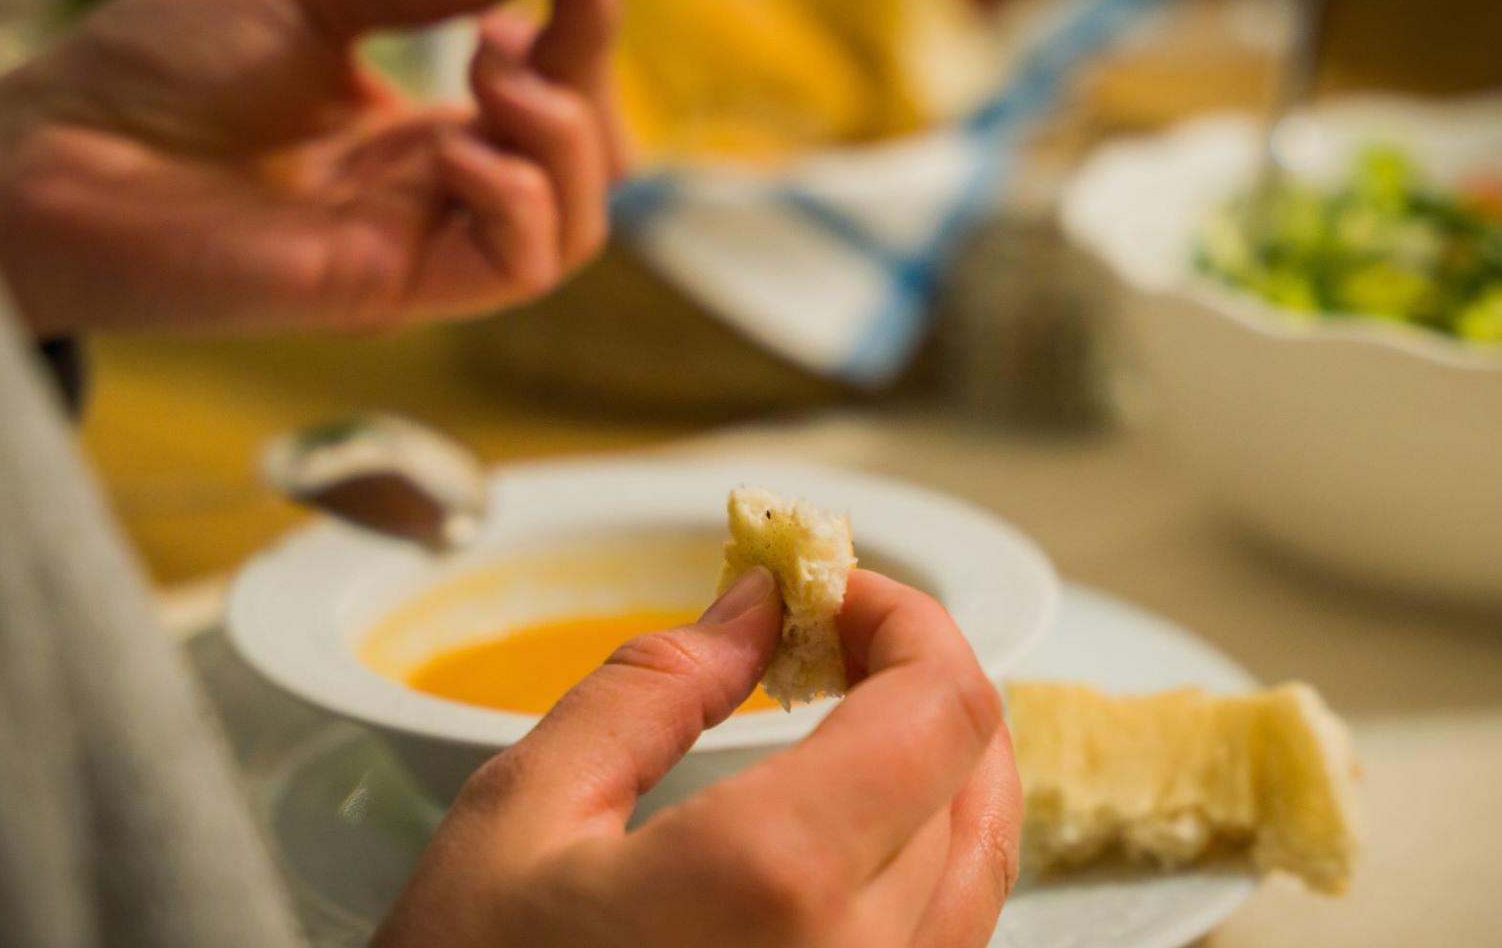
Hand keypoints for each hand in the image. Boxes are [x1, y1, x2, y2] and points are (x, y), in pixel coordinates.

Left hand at [0, 0, 624, 335]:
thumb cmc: (160, 68)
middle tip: (511, 23)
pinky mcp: (393, 290)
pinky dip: (519, 197)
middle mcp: (433, 193)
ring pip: (575, 224)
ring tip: (484, 71)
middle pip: (586, 159)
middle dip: (585, 75)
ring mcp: (418, 245)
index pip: (552, 88)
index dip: (587, 20)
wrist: (57, 148)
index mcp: (418, 129)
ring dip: (562, 134)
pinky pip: (518, 264)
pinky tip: (458, 144)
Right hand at [375, 569, 1021, 946]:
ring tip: (846, 711)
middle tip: (829, 638)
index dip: (910, 620)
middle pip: (976, 775)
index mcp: (780, 877)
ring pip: (982, 864)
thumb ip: (649, 691)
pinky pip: (945, 941)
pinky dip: (927, 851)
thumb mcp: (520, 818)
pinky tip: (855, 821)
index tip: (836, 589)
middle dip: (918, 678)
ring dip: (938, 764)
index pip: (941, 707)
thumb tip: (752, 605)